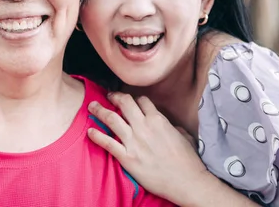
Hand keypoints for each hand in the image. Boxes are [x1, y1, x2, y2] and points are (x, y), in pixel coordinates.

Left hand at [87, 92, 210, 205]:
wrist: (186, 182)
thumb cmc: (188, 161)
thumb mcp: (184, 136)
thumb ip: (173, 127)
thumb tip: (169, 126)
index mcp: (158, 120)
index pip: (142, 100)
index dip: (134, 98)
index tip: (128, 100)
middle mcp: (144, 127)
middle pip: (124, 103)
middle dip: (114, 96)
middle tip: (108, 95)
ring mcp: (134, 142)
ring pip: (111, 119)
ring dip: (99, 110)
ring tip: (92, 106)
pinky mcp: (127, 158)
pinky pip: (107, 143)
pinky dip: (96, 135)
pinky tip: (90, 131)